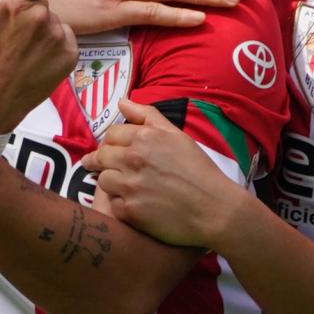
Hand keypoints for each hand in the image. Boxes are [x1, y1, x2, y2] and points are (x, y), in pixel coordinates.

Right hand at [0, 0, 101, 132]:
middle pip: (40, 1)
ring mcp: (57, 36)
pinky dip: (52, 48)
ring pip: (52, 22)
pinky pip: (63, 40)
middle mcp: (40, 16)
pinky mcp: (70, 55)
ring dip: (38, 32)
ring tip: (15, 55)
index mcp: (13, 3)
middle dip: (26, 13)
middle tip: (4, 39)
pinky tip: (30, 63)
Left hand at [86, 97, 244, 249]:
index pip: (111, 134)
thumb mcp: (177, 135)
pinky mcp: (129, 211)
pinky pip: (113, 203)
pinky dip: (120, 203)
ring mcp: (129, 186)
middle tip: (111, 167)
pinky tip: (134, 203)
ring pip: (103, 180)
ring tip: (126, 186)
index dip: (112, 141)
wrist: (213, 207)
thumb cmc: (198, 169)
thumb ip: (147, 115)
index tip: (114, 149)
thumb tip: (122, 102)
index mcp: (144, 137)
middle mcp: (132, 159)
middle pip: (100, 156)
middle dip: (102, 160)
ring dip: (111, 181)